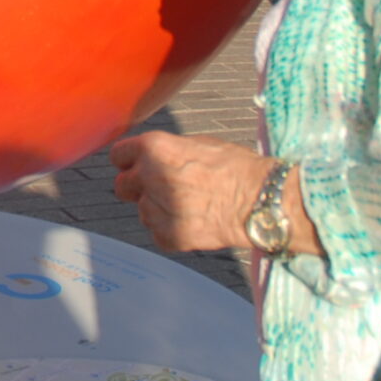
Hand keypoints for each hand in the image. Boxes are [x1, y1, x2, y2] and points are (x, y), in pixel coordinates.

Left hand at [111, 132, 315, 255]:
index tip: (137, 167)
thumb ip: (163, 151)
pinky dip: (171, 231)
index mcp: (154, 148)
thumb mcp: (195, 144)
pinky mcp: (170, 236)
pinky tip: (195, 222)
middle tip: (163, 190)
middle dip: (137, 188)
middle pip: (121, 187)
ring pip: (142, 212)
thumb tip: (145, 158)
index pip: (118, 156)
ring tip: (190, 206)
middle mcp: (149, 176)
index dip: (129, 162)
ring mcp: (158, 209)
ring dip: (158, 211)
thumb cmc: (236, 168)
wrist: (263, 201)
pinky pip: (157, 234)